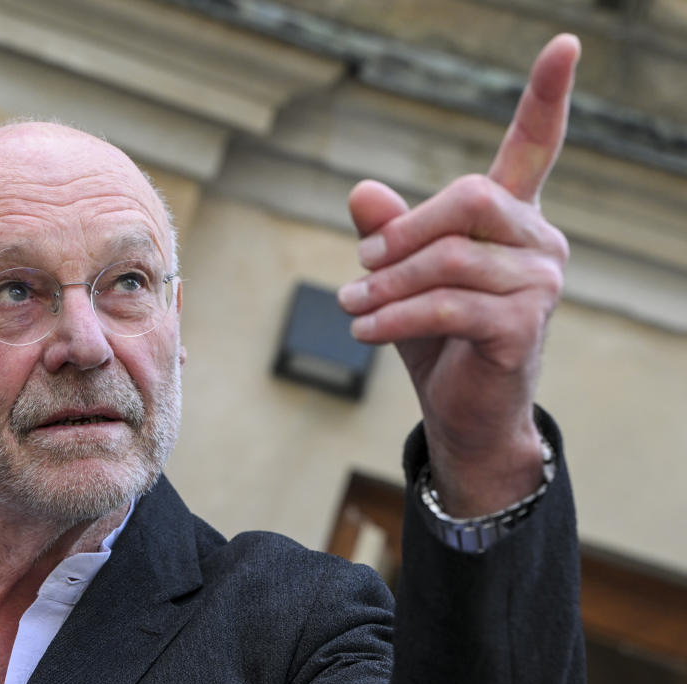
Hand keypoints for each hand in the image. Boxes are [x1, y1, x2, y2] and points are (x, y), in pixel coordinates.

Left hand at [338, 35, 580, 515]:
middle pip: (470, 198)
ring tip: (351, 303)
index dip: (548, 96)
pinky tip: (362, 328)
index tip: (564, 43)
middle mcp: (539, 242)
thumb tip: (361, 191)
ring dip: (386, 285)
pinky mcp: (523, 327)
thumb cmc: (437, 336)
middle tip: (363, 265)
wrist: (463, 409)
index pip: (536, 147)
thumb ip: (388, 232)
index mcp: (514, 218)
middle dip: (404, 232)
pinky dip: (393, 316)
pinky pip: (446, 306)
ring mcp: (539, 285)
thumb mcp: (403, 276)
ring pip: (449, 259)